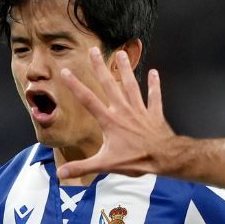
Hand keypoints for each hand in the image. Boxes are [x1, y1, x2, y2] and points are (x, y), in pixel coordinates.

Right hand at [56, 48, 175, 178]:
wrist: (164, 158)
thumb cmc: (136, 160)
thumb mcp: (105, 165)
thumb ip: (81, 167)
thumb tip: (60, 173)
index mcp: (110, 121)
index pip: (88, 100)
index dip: (75, 86)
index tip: (65, 72)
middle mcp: (123, 111)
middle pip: (109, 85)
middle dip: (100, 67)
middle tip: (93, 50)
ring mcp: (140, 110)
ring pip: (131, 85)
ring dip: (126, 69)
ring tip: (121, 53)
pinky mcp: (154, 114)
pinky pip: (154, 97)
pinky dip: (154, 85)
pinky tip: (154, 72)